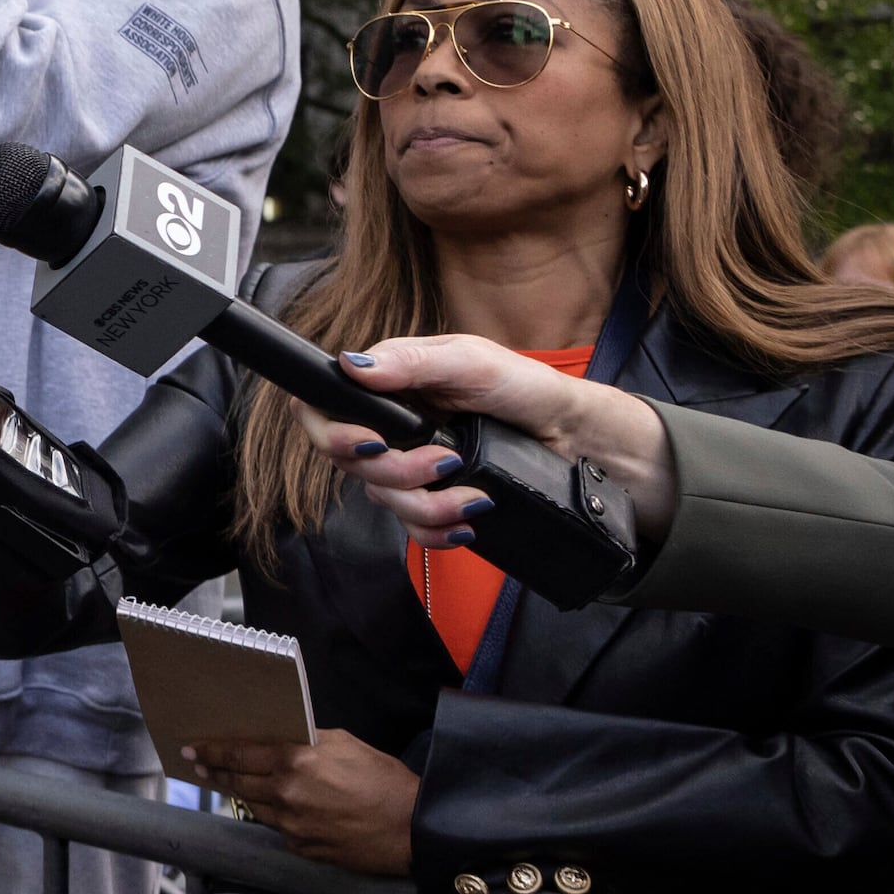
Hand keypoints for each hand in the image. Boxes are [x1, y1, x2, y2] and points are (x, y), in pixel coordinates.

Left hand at [187, 729, 418, 874]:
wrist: (412, 828)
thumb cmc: (384, 780)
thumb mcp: (344, 743)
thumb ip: (305, 740)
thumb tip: (280, 738)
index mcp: (296, 762)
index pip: (239, 754)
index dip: (212, 751)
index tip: (193, 750)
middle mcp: (287, 794)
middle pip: (239, 782)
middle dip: (217, 772)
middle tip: (201, 766)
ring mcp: (292, 825)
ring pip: (255, 806)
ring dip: (244, 794)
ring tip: (234, 782)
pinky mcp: (302, 848)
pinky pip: (278, 827)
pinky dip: (275, 815)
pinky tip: (279, 807)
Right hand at [285, 337, 675, 548]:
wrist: (572, 434)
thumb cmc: (523, 387)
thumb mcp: (470, 361)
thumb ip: (409, 361)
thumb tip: (351, 365)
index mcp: (387, 388)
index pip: (321, 411)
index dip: (330, 435)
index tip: (369, 443)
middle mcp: (390, 429)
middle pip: (351, 466)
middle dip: (397, 474)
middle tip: (446, 462)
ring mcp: (410, 467)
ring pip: (383, 503)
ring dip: (427, 506)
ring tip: (473, 496)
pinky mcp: (433, 500)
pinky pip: (413, 531)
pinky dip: (438, 532)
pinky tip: (467, 521)